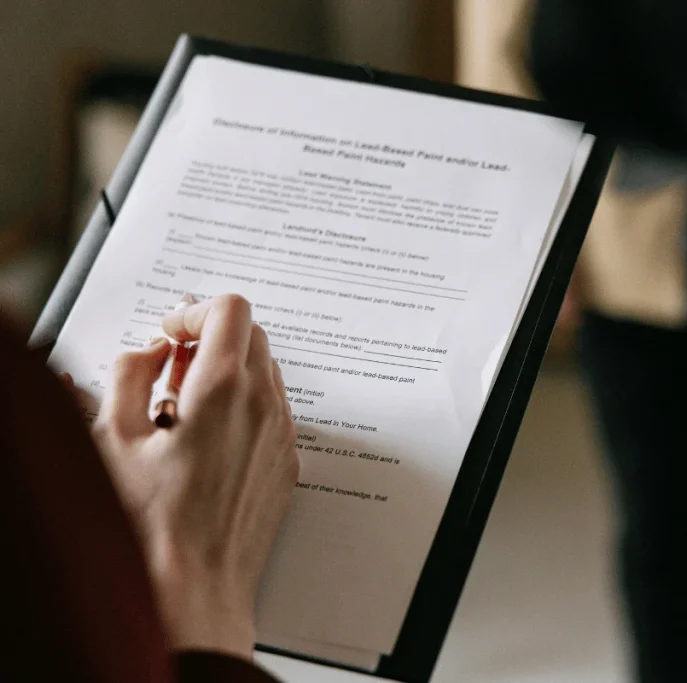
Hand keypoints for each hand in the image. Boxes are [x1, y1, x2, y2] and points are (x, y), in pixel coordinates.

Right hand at [91, 294, 297, 658]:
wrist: (194, 591)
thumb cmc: (149, 526)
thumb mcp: (114, 438)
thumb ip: (131, 374)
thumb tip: (151, 351)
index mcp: (223, 389)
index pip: (232, 309)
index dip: (195, 309)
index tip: (169, 332)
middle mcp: (264, 407)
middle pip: (252, 335)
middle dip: (210, 336)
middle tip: (170, 365)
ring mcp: (282, 436)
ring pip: (265, 373)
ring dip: (227, 371)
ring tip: (182, 406)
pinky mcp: (286, 463)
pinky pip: (272, 411)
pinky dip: (243, 405)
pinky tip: (206, 438)